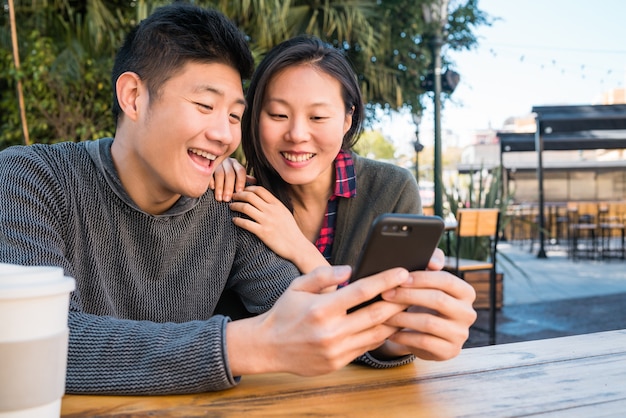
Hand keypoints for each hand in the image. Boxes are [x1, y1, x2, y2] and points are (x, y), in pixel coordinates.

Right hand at [209, 157, 254, 201]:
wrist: (211, 164)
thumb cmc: (227, 174)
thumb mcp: (236, 174)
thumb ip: (244, 178)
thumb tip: (255, 181)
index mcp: (235, 164)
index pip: (241, 171)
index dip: (240, 181)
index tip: (239, 192)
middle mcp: (227, 162)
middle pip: (230, 174)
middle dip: (229, 188)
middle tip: (227, 199)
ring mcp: (216, 163)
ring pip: (219, 174)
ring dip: (220, 187)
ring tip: (220, 199)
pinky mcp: (206, 165)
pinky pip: (209, 172)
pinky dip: (210, 180)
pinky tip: (212, 188)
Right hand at [226, 266, 410, 376]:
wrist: (268, 347)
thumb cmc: (284, 312)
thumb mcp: (298, 286)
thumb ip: (324, 275)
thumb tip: (350, 269)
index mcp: (322, 309)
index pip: (362, 291)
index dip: (385, 280)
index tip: (403, 271)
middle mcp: (331, 331)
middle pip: (376, 314)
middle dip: (399, 300)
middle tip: (414, 289)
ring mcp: (336, 350)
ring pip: (376, 334)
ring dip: (395, 320)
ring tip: (408, 307)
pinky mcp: (338, 363)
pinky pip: (366, 347)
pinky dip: (380, 335)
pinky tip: (389, 325)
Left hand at [229, 186, 327, 272]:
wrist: (297, 247)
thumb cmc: (291, 231)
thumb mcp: (285, 213)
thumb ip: (274, 205)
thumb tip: (263, 199)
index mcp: (277, 204)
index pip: (259, 189)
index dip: (248, 188)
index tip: (242, 191)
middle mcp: (271, 210)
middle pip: (250, 196)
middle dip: (238, 195)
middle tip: (232, 197)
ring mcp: (267, 221)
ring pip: (245, 207)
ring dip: (235, 206)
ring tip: (231, 207)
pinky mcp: (263, 232)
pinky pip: (245, 223)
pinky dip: (237, 220)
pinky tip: (234, 220)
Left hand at [378, 268, 476, 360]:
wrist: (426, 335)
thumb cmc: (424, 301)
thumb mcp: (428, 284)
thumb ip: (430, 265)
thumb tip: (434, 261)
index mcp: (466, 292)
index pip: (446, 280)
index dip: (422, 278)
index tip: (399, 277)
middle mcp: (468, 313)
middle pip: (438, 300)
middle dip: (408, 295)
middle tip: (385, 294)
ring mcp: (461, 334)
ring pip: (429, 322)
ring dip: (402, 317)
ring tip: (383, 314)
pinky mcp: (450, 351)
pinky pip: (424, 342)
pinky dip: (404, 336)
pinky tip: (390, 332)